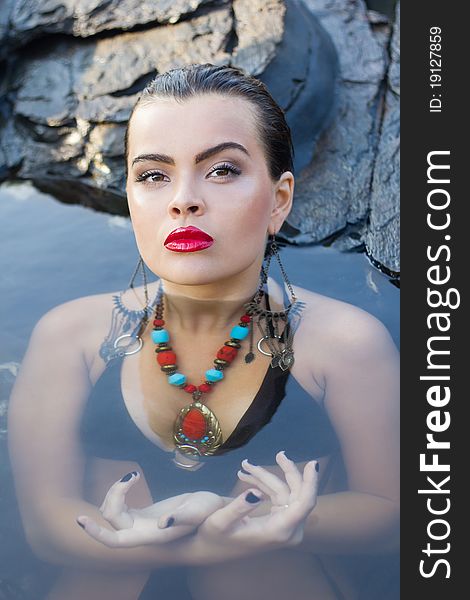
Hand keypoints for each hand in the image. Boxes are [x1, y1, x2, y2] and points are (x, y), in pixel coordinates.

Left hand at [76, 471, 223, 547]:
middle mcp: (142, 533)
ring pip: (113, 511)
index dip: (97, 533)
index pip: (116, 542)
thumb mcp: (199, 510)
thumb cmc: (210, 511)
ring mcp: (140, 524)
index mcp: (152, 536)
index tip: (81, 520)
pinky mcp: (142, 514)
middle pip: (111, 520)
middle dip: (110, 499)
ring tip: (133, 476)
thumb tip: (163, 523)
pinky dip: (121, 491)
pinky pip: (121, 505)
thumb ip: (181, 517)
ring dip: (116, 492)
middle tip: (126, 479)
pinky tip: (133, 478)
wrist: (215, 510)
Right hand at [190, 452, 318, 560]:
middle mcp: (288, 530)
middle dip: (287, 471)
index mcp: (279, 530)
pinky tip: (247, 475)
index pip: (304, 504)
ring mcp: (285, 525)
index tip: (313, 463)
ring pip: (286, 492)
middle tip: (279, 454)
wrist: (213, 548)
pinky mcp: (281, 520)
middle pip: (297, 494)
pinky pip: (279, 495)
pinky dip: (265, 484)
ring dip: (267, 477)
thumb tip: (255, 493)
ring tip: (246, 466)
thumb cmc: (215, 537)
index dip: (311, 482)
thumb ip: (239, 508)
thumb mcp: (221, 522)